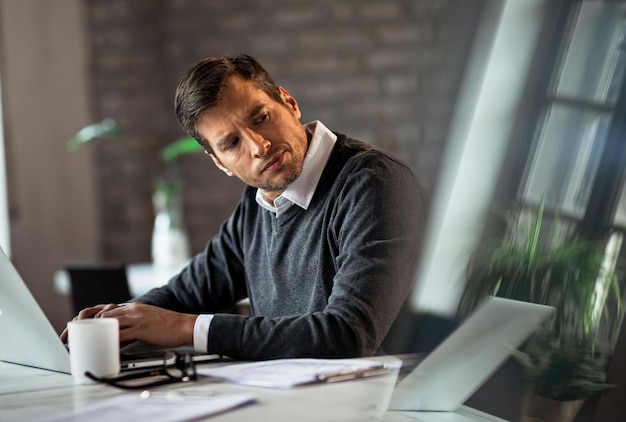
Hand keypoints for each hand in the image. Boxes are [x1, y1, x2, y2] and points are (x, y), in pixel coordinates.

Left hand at [60, 303, 197, 348]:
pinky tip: (105, 348)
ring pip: (109, 323)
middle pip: (103, 315)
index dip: (90, 318)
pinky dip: (111, 342)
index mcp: (132, 307)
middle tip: (76, 338)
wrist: (185, 325)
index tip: (79, 328)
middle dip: (87, 326)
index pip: (105, 309)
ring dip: (96, 334)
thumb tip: (116, 339)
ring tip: (86, 344)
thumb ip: (129, 327)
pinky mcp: (142, 328)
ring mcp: (137, 318)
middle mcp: (132, 310)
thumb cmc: (167, 326)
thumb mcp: (145, 321)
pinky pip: (122, 335)